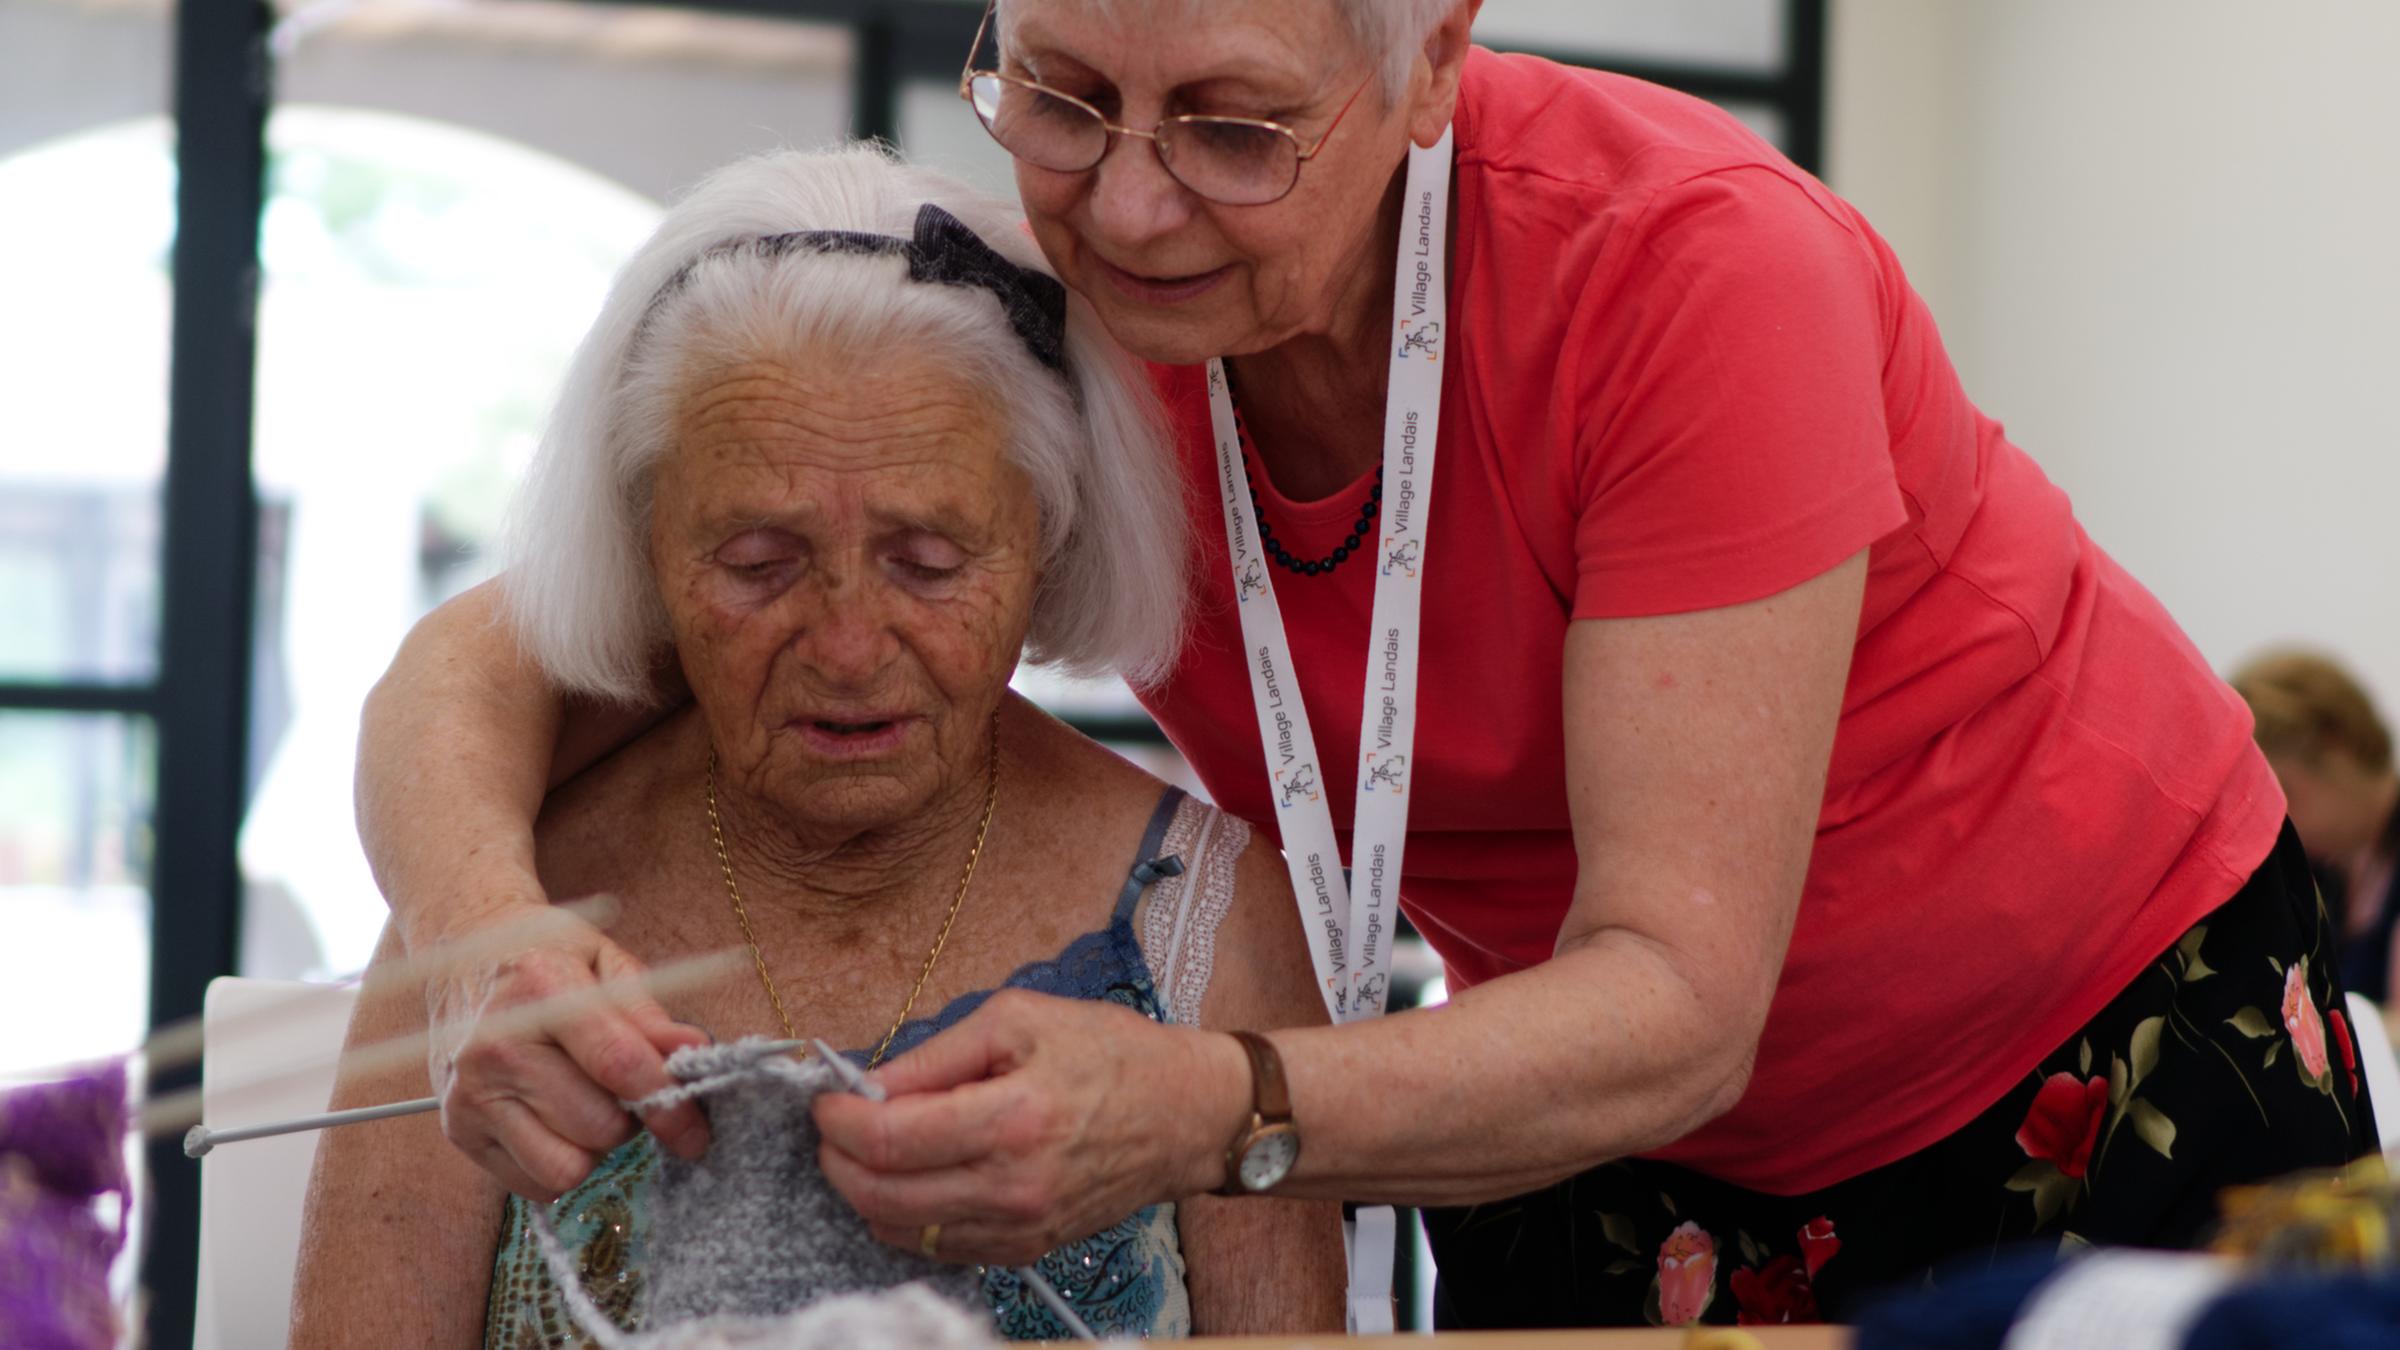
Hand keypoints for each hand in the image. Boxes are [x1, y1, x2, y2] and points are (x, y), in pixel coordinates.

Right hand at [422, 899, 712, 1199]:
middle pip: (598, 1127)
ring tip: (587, 1105)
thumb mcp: (604, 964)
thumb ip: (650, 1015)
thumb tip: (696, 1051)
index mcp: (540, 989)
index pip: (618, 1064)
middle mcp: (496, 1046)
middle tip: (621, 1090)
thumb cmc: (545, 959)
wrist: (459, 957)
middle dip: (629, 1118)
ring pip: (566, 1168)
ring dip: (593, 1148)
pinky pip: (533, 1185)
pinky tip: (555, 1122)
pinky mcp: (458, 1131)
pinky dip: (559, 1164)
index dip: (668, 1104)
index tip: (696, 1132)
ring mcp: (471, 1094)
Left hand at [813, 989, 1251, 1265]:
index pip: (889, 1140)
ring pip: (901, 1230)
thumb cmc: (1110, 1053)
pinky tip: (913, 1176)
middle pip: (882, 1197)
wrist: (1187, 1114)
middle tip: (835, 1126)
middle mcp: (1014, 1186)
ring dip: (865, 1192)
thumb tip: (867, 1084)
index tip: (826, 1099)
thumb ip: (935, 1056)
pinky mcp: (1028, 1247)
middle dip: (838, 1161)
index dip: (839, 1121)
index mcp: (1013, 1119)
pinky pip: (939, 1247)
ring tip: (872, 1149)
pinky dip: (906, 1216)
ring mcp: (1021, 1227)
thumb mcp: (1019, 1019)